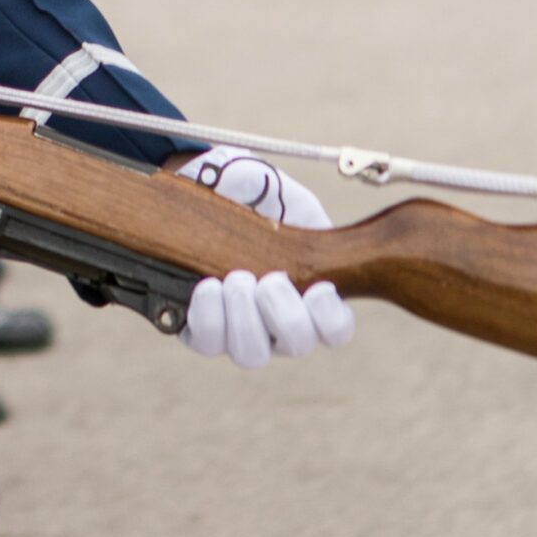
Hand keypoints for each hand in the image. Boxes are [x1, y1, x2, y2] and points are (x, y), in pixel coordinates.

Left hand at [172, 149, 354, 366]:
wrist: (206, 183)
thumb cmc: (254, 195)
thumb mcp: (290, 199)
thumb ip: (308, 218)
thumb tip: (310, 234)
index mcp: (309, 296)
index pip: (335, 330)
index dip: (331, 320)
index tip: (318, 289)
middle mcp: (278, 322)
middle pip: (297, 346)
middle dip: (285, 315)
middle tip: (269, 281)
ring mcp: (240, 329)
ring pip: (252, 354)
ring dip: (245, 319)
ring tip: (236, 280)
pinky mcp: (201, 328)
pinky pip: (207, 342)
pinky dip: (209, 316)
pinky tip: (208, 287)